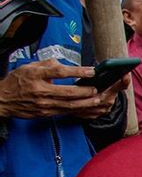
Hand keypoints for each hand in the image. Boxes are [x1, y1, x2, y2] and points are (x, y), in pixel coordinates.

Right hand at [0, 60, 126, 119]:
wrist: (3, 99)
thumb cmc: (17, 81)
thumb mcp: (29, 67)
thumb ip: (47, 64)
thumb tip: (64, 64)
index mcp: (35, 75)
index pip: (59, 72)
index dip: (78, 71)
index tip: (91, 70)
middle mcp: (40, 90)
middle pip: (68, 92)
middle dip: (86, 91)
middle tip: (97, 88)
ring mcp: (43, 104)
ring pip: (69, 105)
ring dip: (86, 103)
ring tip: (97, 99)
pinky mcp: (45, 113)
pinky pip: (65, 112)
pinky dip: (78, 109)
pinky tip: (87, 106)